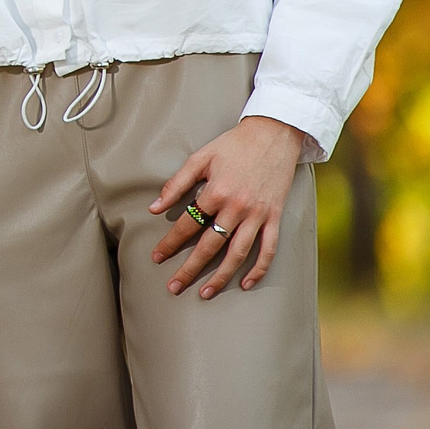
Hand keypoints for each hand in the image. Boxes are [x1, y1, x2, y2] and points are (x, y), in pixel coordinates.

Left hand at [149, 115, 311, 296]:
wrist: (274, 135)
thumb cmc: (233, 145)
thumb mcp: (200, 158)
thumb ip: (176, 184)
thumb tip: (154, 208)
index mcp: (215, 193)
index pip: (188, 225)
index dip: (170, 243)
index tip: (156, 257)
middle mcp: (237, 208)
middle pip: (210, 246)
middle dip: (189, 269)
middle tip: (173, 287)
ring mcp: (258, 215)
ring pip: (238, 254)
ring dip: (221, 276)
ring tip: (205, 293)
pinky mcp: (275, 218)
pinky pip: (268, 249)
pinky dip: (258, 269)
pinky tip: (246, 283)